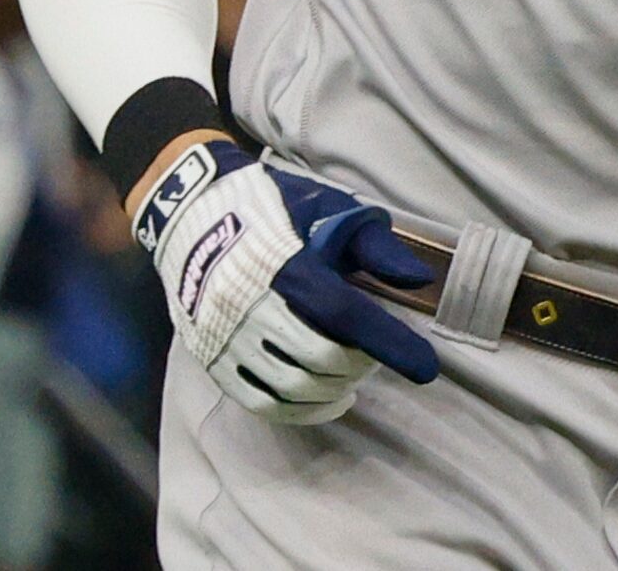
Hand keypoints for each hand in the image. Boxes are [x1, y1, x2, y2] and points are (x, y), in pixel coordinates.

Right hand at [132, 141, 439, 425]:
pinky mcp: (208, 356)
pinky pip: (258, 401)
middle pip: (320, 358)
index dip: (389, 344)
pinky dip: (298, 411)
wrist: (191, 210)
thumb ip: (375, 246)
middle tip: (377, 355)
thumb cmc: (274, 207)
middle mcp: (249, 305)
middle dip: (360, 365)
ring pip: (291, 388)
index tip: (426, 367)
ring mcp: (223, 335)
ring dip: (333, 391)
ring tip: (353, 379)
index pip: (345, 314)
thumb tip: (418, 280)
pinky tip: (324, 401)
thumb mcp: (330, 209)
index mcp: (284, 264)